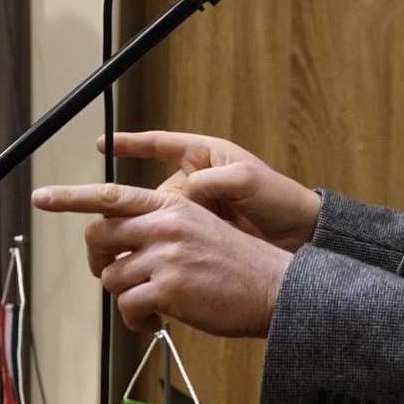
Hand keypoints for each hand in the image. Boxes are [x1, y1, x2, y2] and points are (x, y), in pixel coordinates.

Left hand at [32, 181, 292, 336]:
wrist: (274, 288)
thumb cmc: (237, 264)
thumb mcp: (199, 228)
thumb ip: (160, 228)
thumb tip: (120, 248)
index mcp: (172, 205)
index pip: (111, 195)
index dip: (71, 196)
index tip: (42, 196)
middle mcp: (165, 224)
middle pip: (98, 236)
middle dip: (97, 261)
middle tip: (115, 277)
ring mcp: (166, 256)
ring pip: (111, 276)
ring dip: (125, 297)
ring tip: (151, 307)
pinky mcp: (169, 289)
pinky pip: (128, 307)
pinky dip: (136, 322)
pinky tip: (155, 324)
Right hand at [102, 130, 319, 251]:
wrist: (301, 237)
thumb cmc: (280, 199)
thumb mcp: (247, 180)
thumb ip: (213, 181)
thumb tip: (183, 195)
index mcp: (203, 157)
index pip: (159, 144)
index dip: (129, 144)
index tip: (101, 144)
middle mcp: (194, 183)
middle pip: (147, 194)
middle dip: (129, 210)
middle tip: (114, 226)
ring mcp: (196, 211)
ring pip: (154, 221)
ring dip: (144, 235)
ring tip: (137, 249)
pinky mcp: (199, 237)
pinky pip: (170, 241)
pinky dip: (161, 250)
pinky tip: (158, 259)